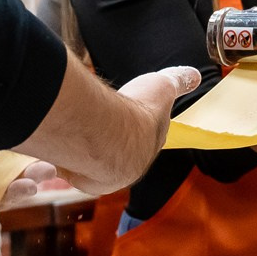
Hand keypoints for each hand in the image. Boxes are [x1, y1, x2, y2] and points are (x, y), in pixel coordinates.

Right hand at [60, 66, 200, 194]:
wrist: (110, 136)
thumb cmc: (138, 111)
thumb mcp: (162, 87)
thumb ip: (178, 81)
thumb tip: (194, 76)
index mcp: (147, 147)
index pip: (143, 139)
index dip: (133, 127)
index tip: (124, 118)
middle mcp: (129, 167)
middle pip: (117, 154)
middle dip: (107, 142)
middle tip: (95, 126)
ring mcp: (105, 176)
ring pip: (94, 165)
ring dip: (85, 153)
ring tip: (75, 136)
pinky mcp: (82, 180)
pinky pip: (73, 171)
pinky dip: (67, 161)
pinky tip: (62, 148)